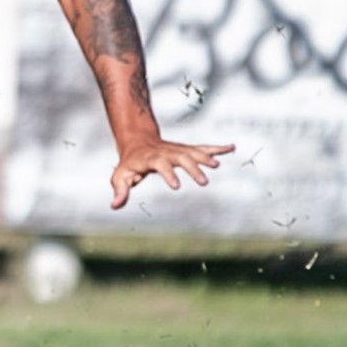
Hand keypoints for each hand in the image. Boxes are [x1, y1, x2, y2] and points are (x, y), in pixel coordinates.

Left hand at [109, 139, 234, 209]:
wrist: (138, 141)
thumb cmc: (130, 163)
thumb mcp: (121, 175)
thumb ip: (120, 190)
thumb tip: (115, 206)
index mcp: (150, 158)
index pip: (160, 164)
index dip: (168, 174)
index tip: (177, 186)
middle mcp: (167, 152)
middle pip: (181, 157)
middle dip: (192, 168)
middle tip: (203, 182)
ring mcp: (178, 149)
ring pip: (193, 152)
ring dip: (206, 157)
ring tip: (217, 165)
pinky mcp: (186, 149)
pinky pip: (203, 148)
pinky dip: (217, 148)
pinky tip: (231, 147)